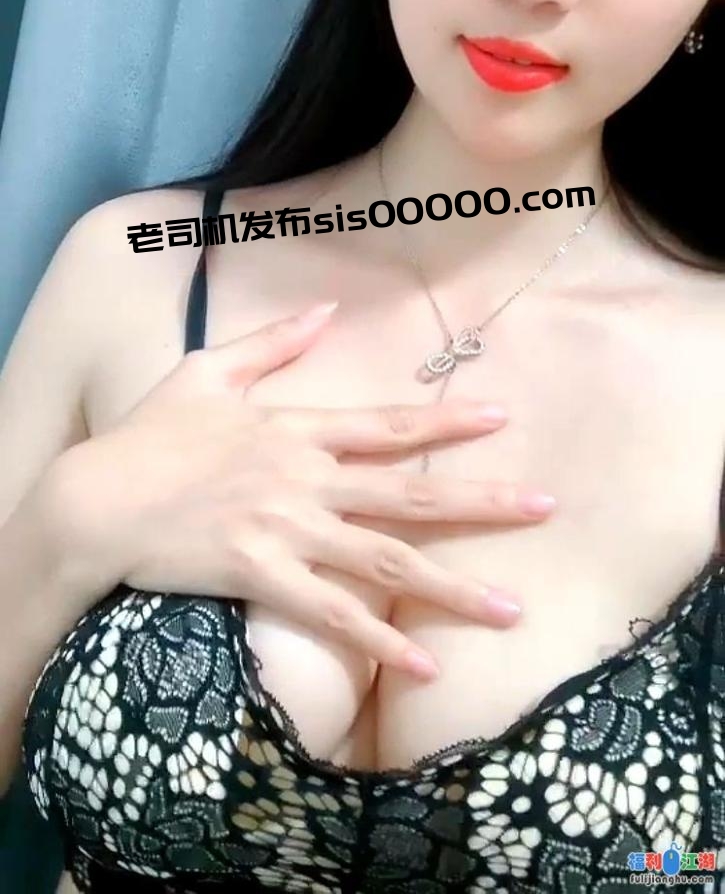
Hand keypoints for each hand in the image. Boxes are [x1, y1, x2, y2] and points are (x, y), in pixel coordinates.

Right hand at [54, 303, 554, 678]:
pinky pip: (333, 614)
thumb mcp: (208, 370)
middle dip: (483, 500)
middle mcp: (305, 479)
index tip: (501, 417)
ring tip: (512, 608)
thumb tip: (325, 306)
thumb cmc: (150, 434)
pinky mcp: (261, 576)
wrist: (96, 500)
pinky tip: (427, 665)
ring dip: (453, 586)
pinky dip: (381, 641)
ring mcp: (287, 530)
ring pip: (386, 560)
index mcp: (296, 429)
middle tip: (546, 506)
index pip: (388, 425)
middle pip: (410, 492)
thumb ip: (273, 341)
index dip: (447, 421)